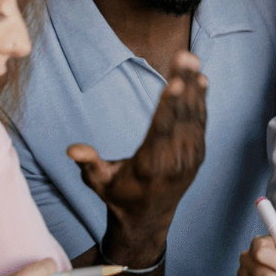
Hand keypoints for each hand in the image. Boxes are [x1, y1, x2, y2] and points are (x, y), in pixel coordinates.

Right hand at [67, 52, 206, 262]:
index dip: (170, 105)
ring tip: (191, 59)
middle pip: (181, 116)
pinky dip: (201, 100)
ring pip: (194, 116)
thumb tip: (73, 150)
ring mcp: (190, 156)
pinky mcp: (197, 153)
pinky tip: (201, 80)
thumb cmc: (118, 196)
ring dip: (194, 86)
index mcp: (152, 165)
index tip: (176, 83)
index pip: (162, 129)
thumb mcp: (100, 183)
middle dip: (184, 83)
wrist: (147, 219)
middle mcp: (175, 160)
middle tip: (185, 56)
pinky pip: (200, 122)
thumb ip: (90, 164)